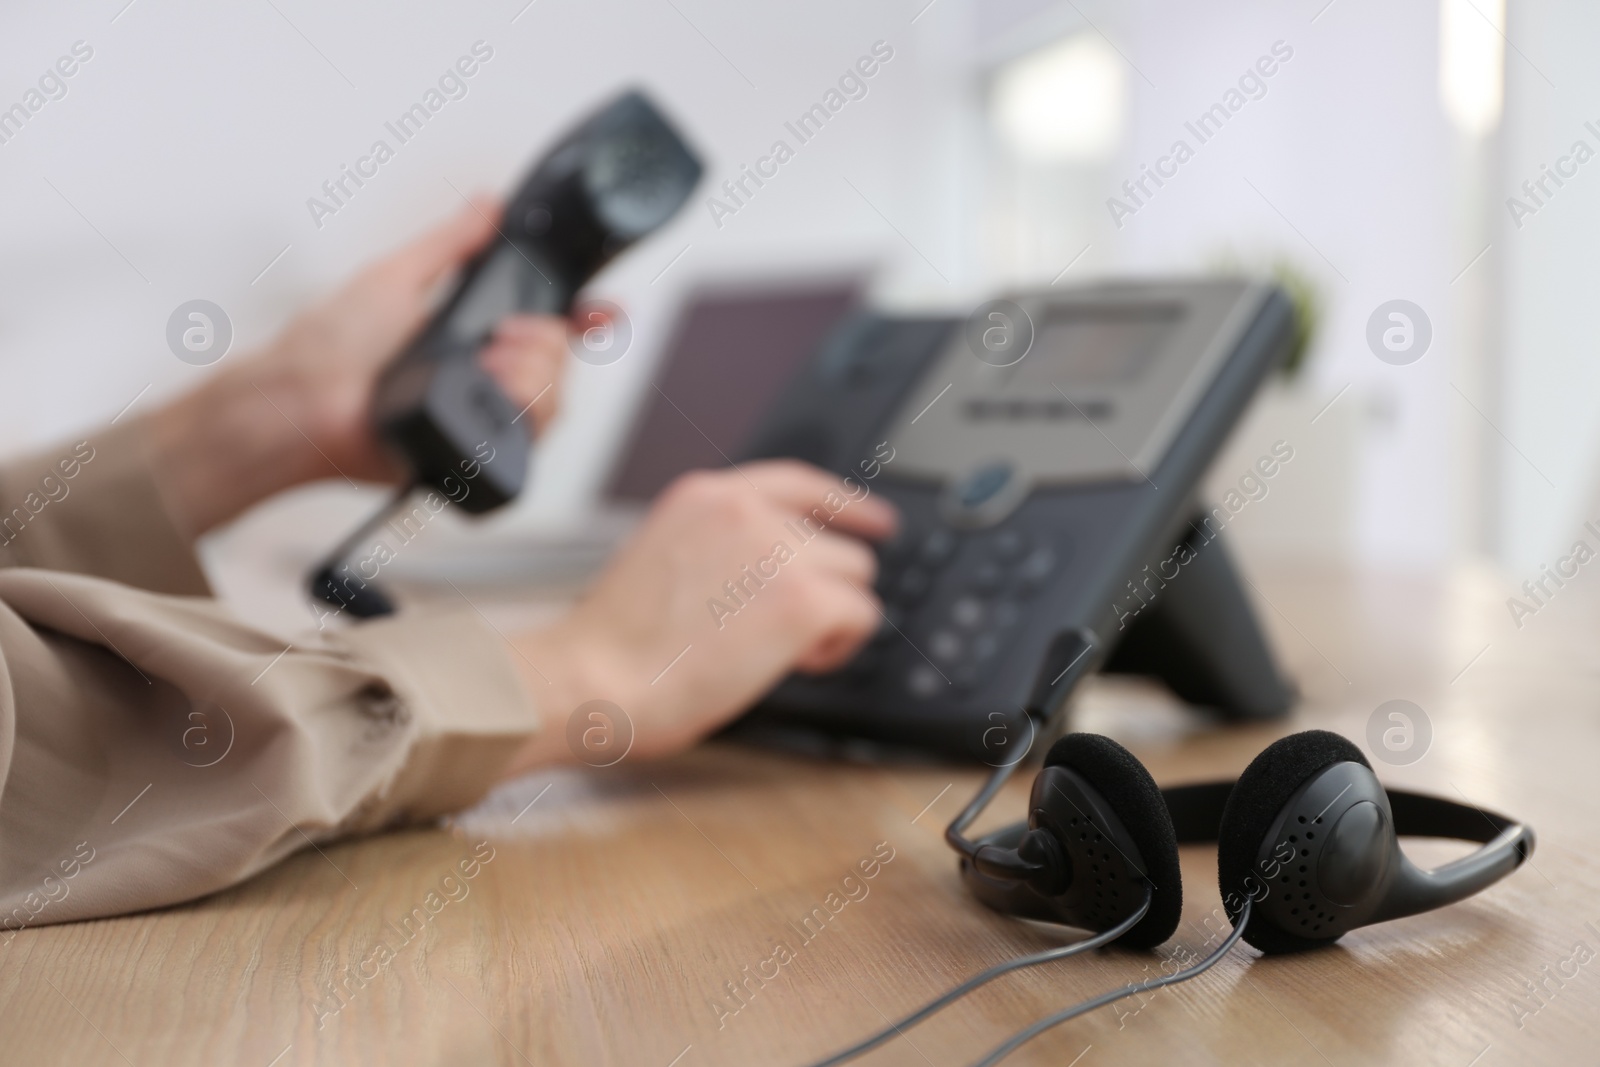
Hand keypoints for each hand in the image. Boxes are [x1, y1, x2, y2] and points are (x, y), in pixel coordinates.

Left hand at [149, 198, 567, 535]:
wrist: (306, 405)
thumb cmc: (330, 347)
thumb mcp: (396, 275)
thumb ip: (449, 243)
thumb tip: (486, 204)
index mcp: (469, 333)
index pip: (548, 326)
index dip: (583, 318)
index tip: (600, 310)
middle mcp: (482, 377)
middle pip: (560, 360)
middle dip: (542, 342)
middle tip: (500, 337)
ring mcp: (483, 418)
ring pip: (553, 400)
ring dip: (528, 374)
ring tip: (485, 365)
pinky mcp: (479, 456)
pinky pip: (529, 439)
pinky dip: (518, 411)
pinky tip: (490, 395)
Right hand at [508, 461, 898, 770]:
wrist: (591, 676)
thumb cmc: (610, 645)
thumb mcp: (660, 560)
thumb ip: (716, 549)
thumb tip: (760, 578)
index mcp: (707, 496)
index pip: (798, 483)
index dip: (846, 504)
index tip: (876, 521)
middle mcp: (748, 511)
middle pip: (836, 540)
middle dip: (823, 588)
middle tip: (788, 632)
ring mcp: (780, 552)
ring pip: (856, 575)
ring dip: (832, 617)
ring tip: (786, 652)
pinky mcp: (805, 600)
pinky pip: (862, 615)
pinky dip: (840, 646)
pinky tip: (800, 663)